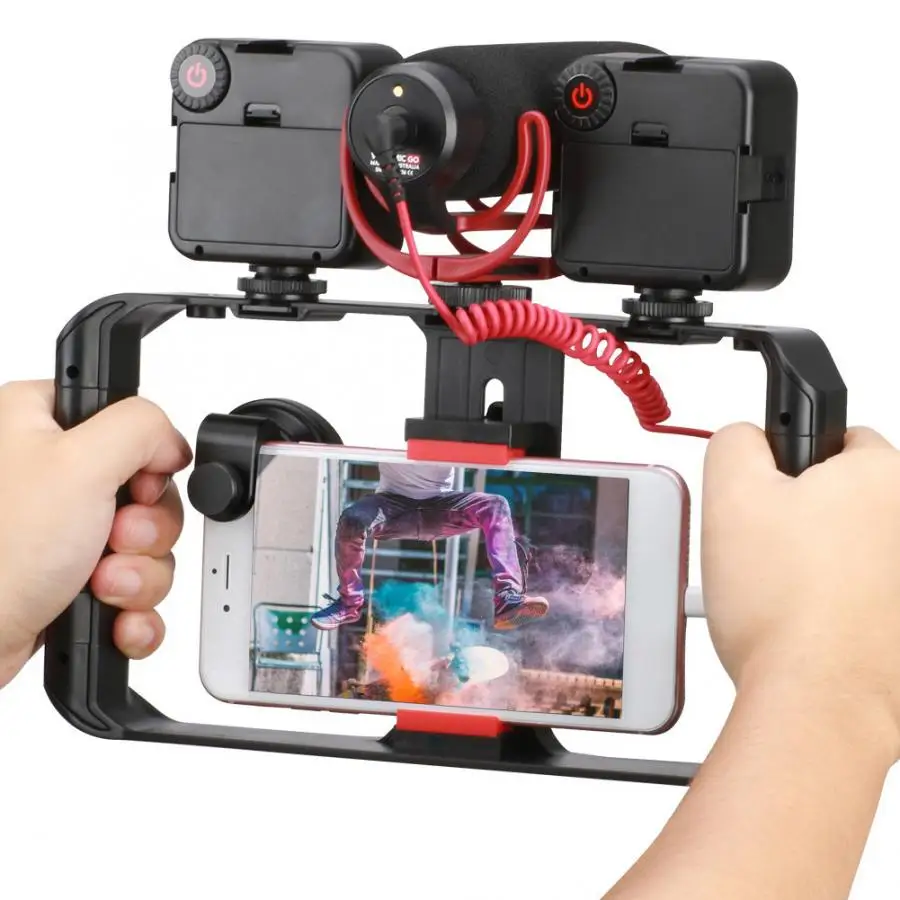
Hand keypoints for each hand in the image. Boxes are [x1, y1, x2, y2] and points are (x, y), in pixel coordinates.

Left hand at [0, 380, 190, 687]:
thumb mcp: (79, 464)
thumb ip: (142, 428)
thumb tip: (171, 443)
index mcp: (39, 428)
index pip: (128, 425)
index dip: (147, 460)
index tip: (135, 487)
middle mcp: (51, 479)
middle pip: (147, 494)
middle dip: (145, 531)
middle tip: (113, 541)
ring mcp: (62, 534)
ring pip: (145, 547)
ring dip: (138, 575)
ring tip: (101, 586)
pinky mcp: (70, 581)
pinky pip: (134, 590)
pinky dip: (132, 608)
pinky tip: (114, 615)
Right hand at [701, 423, 899, 757]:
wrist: (819, 700)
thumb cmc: (786, 607)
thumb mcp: (728, 494)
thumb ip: (735, 442)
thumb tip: (747, 438)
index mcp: (882, 475)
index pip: (835, 437)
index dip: (788, 464)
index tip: (767, 497)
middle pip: (846, 498)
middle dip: (804, 516)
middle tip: (764, 551)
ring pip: (853, 550)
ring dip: (820, 562)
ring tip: (780, 595)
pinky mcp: (899, 621)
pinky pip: (864, 595)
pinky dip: (839, 603)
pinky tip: (806, 623)